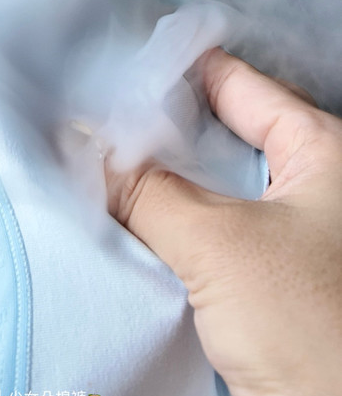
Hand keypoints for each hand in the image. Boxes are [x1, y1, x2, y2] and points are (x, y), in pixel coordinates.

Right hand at [106, 48, 341, 395]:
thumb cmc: (313, 327)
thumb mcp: (219, 245)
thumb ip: (143, 189)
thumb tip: (78, 145)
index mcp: (325, 150)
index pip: (237, 84)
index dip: (174, 72)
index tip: (112, 67)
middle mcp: (315, 185)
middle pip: (219, 136)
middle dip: (155, 133)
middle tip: (90, 120)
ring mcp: (294, 236)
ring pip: (210, 189)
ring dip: (157, 186)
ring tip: (93, 166)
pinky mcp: (272, 283)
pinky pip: (210, 236)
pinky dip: (169, 229)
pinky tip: (124, 224)